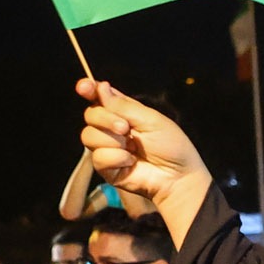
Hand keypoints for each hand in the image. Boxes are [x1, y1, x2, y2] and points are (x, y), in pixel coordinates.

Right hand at [77, 80, 211, 211]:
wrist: (178, 177)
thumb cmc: (171, 146)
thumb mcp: (151, 120)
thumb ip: (124, 105)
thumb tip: (101, 86)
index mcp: (124, 112)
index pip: (99, 97)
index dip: (89, 89)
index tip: (85, 87)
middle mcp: (112, 128)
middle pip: (90, 115)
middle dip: (105, 119)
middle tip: (126, 128)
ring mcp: (107, 148)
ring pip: (88, 136)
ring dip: (113, 140)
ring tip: (133, 148)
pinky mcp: (106, 167)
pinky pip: (98, 157)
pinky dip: (116, 158)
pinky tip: (131, 162)